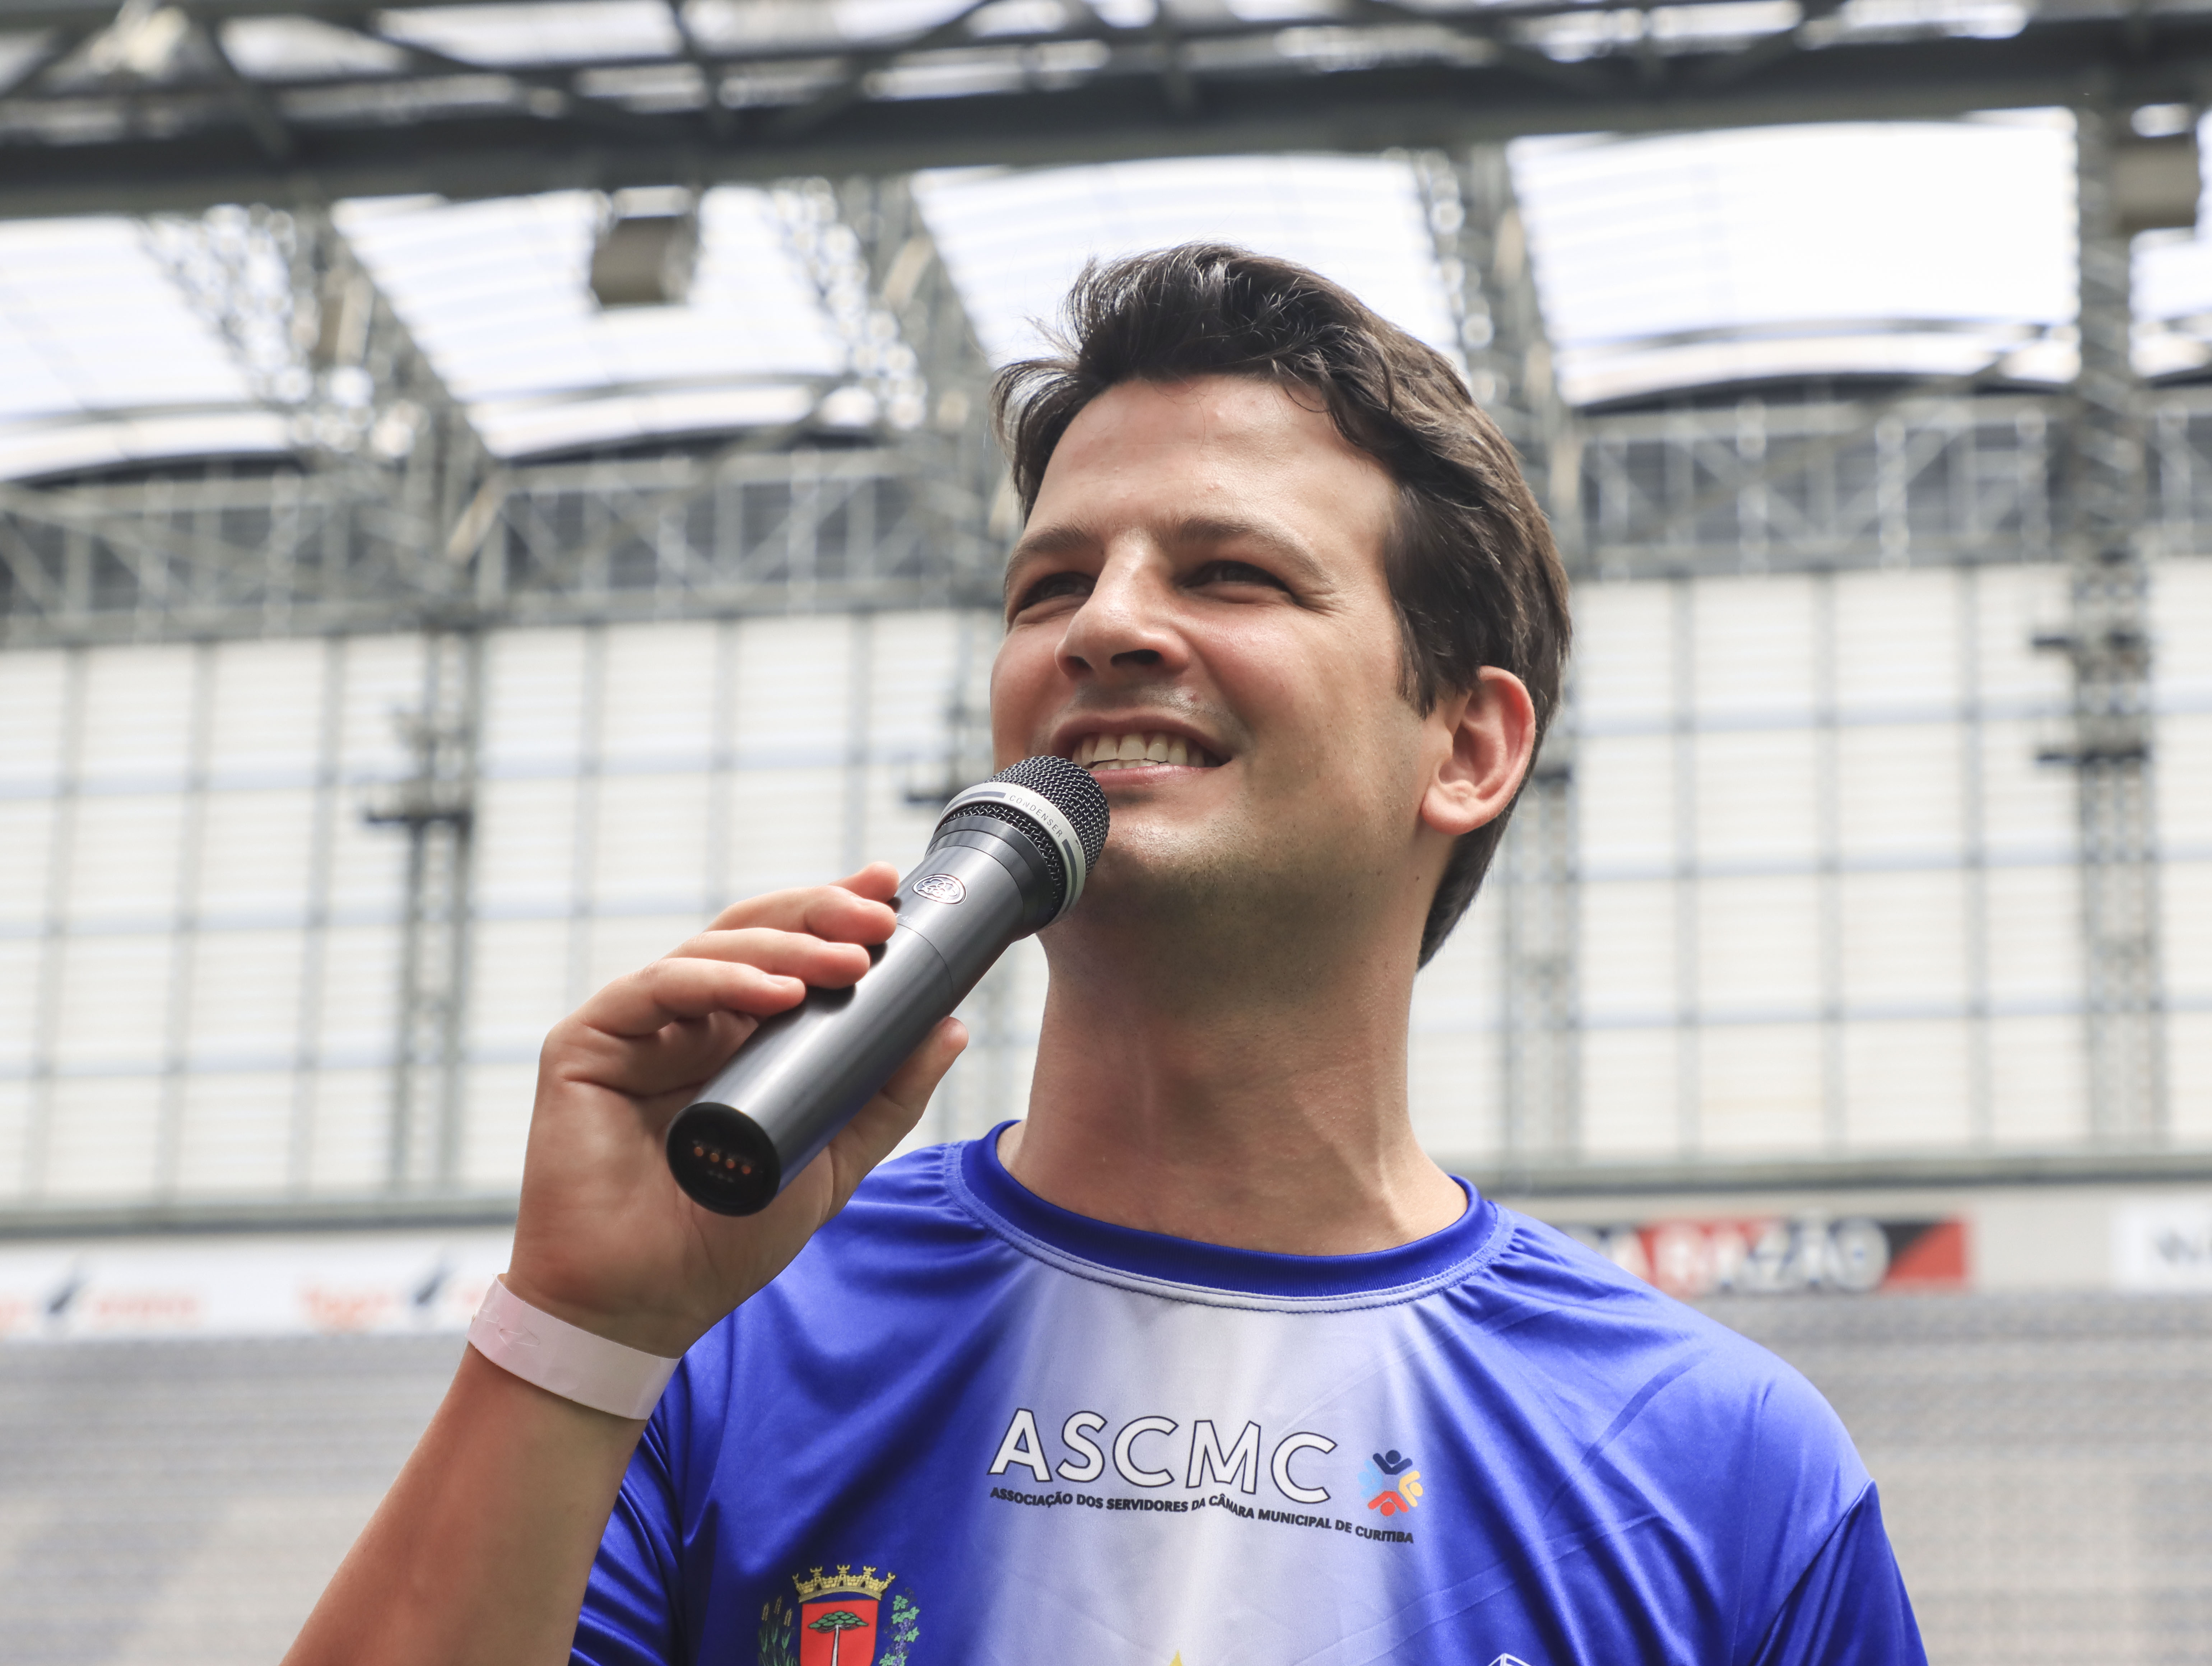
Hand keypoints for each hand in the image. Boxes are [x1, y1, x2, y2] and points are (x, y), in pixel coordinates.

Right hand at [502, 863, 965, 1358]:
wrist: (644, 1304)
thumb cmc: (725, 1238)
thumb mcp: (833, 1161)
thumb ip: (886, 1095)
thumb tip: (951, 1026)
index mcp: (737, 1036)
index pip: (788, 953)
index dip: (835, 915)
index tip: (891, 890)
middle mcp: (687, 1019)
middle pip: (753, 935)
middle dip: (820, 916)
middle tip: (879, 916)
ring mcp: (637, 1027)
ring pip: (711, 952)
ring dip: (786, 950)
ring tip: (848, 962)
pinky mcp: (587, 1042)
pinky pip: (656, 988)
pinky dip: (718, 980)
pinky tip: (775, 993)